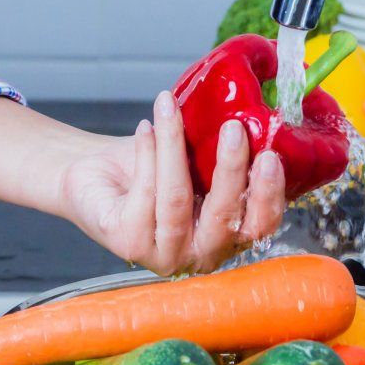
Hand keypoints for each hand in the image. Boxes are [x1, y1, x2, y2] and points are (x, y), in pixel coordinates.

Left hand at [59, 91, 285, 274]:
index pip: (260, 226)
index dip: (268, 194)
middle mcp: (200, 255)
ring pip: (177, 199)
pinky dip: (147, 153)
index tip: (270, 155)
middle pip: (223, 217)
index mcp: (227, 237)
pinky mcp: (129, 244)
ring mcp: (164, 255)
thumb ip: (219, 155)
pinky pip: (144, 193)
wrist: (95, 173)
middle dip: (230, 169)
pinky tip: (145, 127)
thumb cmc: (149, 168)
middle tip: (233, 128)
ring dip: (175, 147)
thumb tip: (249, 116)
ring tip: (171, 108)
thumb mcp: (194, 162)